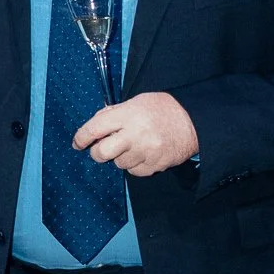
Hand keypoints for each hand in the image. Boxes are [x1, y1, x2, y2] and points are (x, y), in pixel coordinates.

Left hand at [73, 92, 198, 176]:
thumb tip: (96, 125)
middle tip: (101, 148)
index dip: (82, 137)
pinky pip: (134, 171)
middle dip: (97, 152)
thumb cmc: (164, 108)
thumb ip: (115, 113)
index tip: (78, 143)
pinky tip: (144, 153)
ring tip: (133, 146)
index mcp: (128, 115)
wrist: (195, 121)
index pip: (95, 128)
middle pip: (102, 152)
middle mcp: (135, 134)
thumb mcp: (138, 101)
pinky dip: (135, 165)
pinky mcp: (155, 165)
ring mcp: (146, 151)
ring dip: (120, 157)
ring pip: (119, 163)